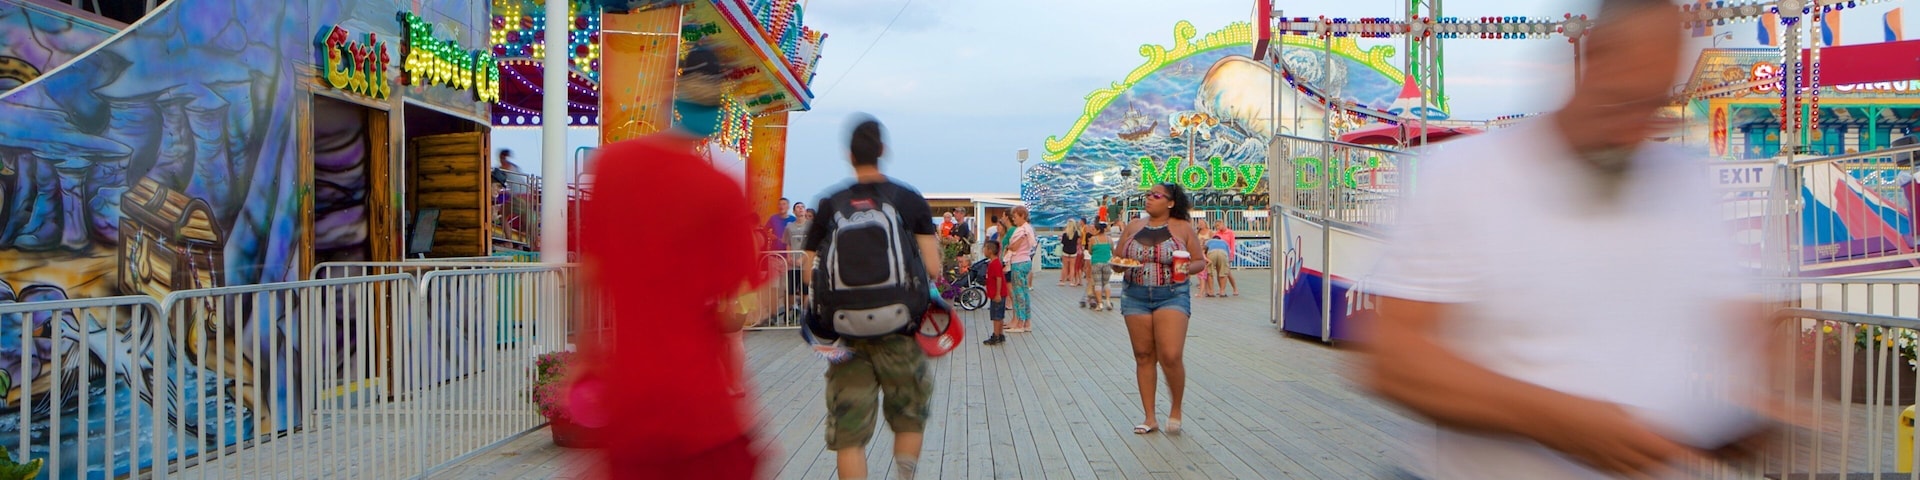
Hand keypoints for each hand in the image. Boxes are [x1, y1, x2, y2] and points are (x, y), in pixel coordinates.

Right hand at [1532, 397, 1707, 477]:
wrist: (1546, 417)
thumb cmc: (1575, 407)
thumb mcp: (1614, 407)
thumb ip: (1636, 420)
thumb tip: (1652, 426)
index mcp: (1629, 434)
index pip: (1670, 450)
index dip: (1689, 454)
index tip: (1703, 455)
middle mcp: (1622, 453)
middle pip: (1659, 465)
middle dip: (1674, 461)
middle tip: (1686, 455)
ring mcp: (1609, 462)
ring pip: (1642, 472)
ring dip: (1655, 466)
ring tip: (1662, 458)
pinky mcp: (1598, 466)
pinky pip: (1624, 472)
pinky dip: (1636, 469)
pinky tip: (1636, 461)